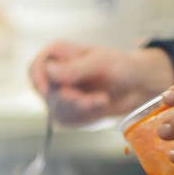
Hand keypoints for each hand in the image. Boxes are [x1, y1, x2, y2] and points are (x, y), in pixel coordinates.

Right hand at [28, 42, 173, 126]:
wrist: (137, 86)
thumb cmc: (121, 66)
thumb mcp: (101, 62)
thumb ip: (74, 68)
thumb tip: (49, 71)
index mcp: (61, 55)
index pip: (36, 66)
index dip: (37, 77)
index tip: (47, 90)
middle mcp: (57, 75)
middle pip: (44, 91)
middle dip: (67, 98)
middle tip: (89, 100)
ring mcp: (61, 95)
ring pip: (55, 108)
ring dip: (79, 108)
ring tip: (101, 100)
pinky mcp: (69, 112)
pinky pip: (66, 119)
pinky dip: (84, 116)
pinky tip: (99, 106)